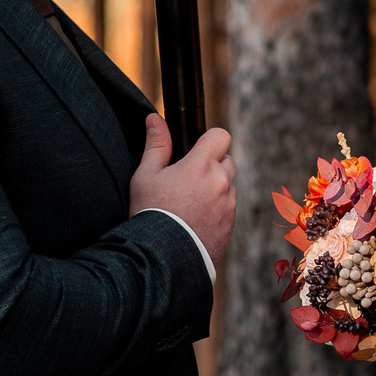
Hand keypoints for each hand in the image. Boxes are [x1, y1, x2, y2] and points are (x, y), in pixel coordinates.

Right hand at [132, 119, 233, 265]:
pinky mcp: (231, 226)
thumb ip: (155, 145)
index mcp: (202, 165)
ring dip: (216, 189)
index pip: (221, 136)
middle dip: (212, 166)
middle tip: (188, 180)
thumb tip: (154, 119)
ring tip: (189, 204)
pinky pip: (229, 210)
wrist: (161, 257)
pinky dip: (217, 210)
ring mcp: (229, 205)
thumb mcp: (145, 176)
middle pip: (227, 161)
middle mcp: (221, 182)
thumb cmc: (150, 213)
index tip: (197, 148)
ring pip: (228, 187)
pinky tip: (196, 220)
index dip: (209, 139)